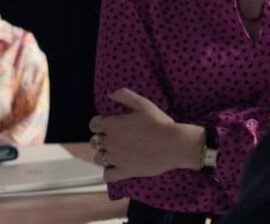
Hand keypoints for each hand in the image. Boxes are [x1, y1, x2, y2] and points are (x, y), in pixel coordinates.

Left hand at [89, 88, 204, 182]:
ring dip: (103, 155)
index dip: (100, 124)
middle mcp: (111, 142)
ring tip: (115, 153)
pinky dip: (108, 172)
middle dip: (102, 139)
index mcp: (113, 125)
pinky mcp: (125, 172)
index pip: (94, 125)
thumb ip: (124, 95)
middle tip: (116, 139)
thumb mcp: (143, 104)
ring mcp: (117, 158)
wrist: (175, 144)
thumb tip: (109, 93)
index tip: (108, 125)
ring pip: (98, 158)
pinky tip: (116, 168)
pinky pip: (107, 175)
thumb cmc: (160, 123)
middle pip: (95, 141)